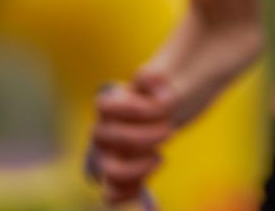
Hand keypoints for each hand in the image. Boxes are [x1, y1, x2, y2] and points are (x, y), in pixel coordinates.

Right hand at [88, 68, 177, 205]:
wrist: (169, 103)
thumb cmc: (166, 90)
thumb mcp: (167, 80)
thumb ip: (160, 82)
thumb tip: (163, 101)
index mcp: (112, 102)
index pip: (103, 106)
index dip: (133, 109)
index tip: (163, 107)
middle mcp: (106, 128)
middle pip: (104, 137)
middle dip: (142, 136)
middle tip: (171, 130)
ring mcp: (111, 152)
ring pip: (106, 170)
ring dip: (135, 168)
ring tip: (160, 158)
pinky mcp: (124, 171)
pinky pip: (112, 192)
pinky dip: (126, 194)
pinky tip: (144, 188)